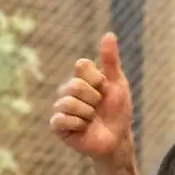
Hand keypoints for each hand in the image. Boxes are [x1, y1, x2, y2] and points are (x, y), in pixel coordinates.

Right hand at [50, 33, 133, 162]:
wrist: (117, 139)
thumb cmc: (117, 112)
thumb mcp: (117, 84)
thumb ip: (111, 61)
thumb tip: (109, 34)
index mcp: (80, 78)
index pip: (81, 65)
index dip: (97, 78)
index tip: (105, 88)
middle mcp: (67, 91)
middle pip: (75, 85)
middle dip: (94, 99)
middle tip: (98, 108)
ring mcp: (61, 108)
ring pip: (69, 103)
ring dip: (88, 114)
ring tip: (91, 120)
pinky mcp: (57, 126)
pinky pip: (61, 119)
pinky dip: (77, 124)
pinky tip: (83, 129)